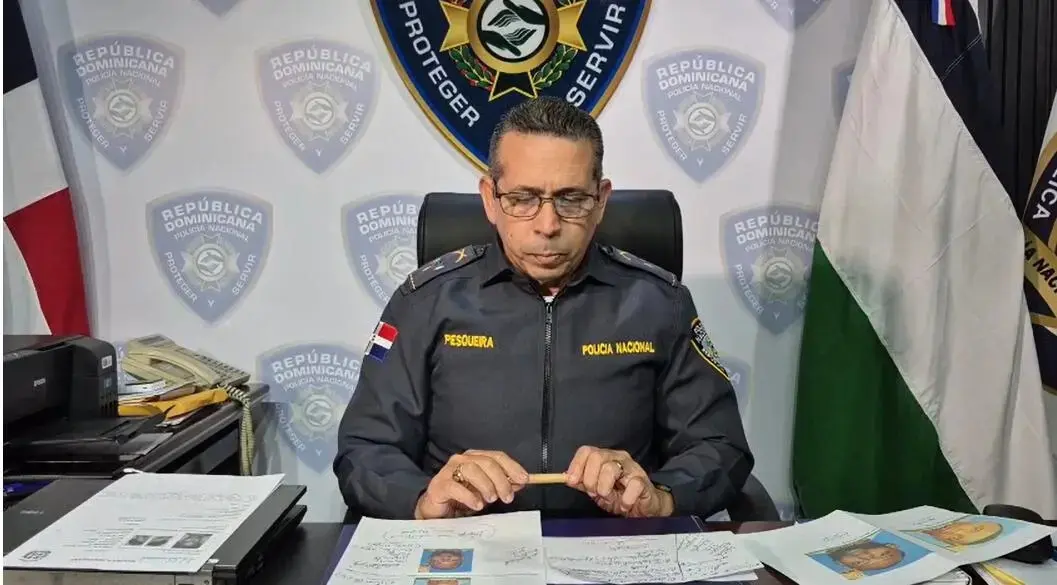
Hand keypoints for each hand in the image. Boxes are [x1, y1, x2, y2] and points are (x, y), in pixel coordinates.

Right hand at [415, 450, 529, 519]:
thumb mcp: (486, 492)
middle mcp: (462, 460)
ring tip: (491, 500)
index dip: (512, 467)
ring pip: (472, 470)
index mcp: (475, 458)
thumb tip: (520, 483)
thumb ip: (502, 485)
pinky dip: (469, 496)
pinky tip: (477, 505)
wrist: (437, 511)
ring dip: (486, 485)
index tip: (524, 480)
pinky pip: (455, 487)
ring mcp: (448, 471)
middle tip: (508, 497)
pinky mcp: (439, 485)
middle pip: (486, 462)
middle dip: (501, 479)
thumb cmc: (462, 499)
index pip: (497, 456)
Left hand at [565, 446, 673, 517]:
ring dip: (604, 489)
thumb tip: (566, 478)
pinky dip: (624, 499)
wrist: (644, 508)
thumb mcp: (596, 490)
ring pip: (611, 469)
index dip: (576, 465)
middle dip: (590, 479)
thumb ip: (582, 483)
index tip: (572, 481)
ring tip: (609, 498)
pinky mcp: (643, 481)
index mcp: (605, 457)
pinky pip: (631, 485)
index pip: (587, 451)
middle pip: (596, 457)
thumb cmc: (620, 495)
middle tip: (594, 493)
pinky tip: (623, 505)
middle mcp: (618, 458)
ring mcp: (632, 468)